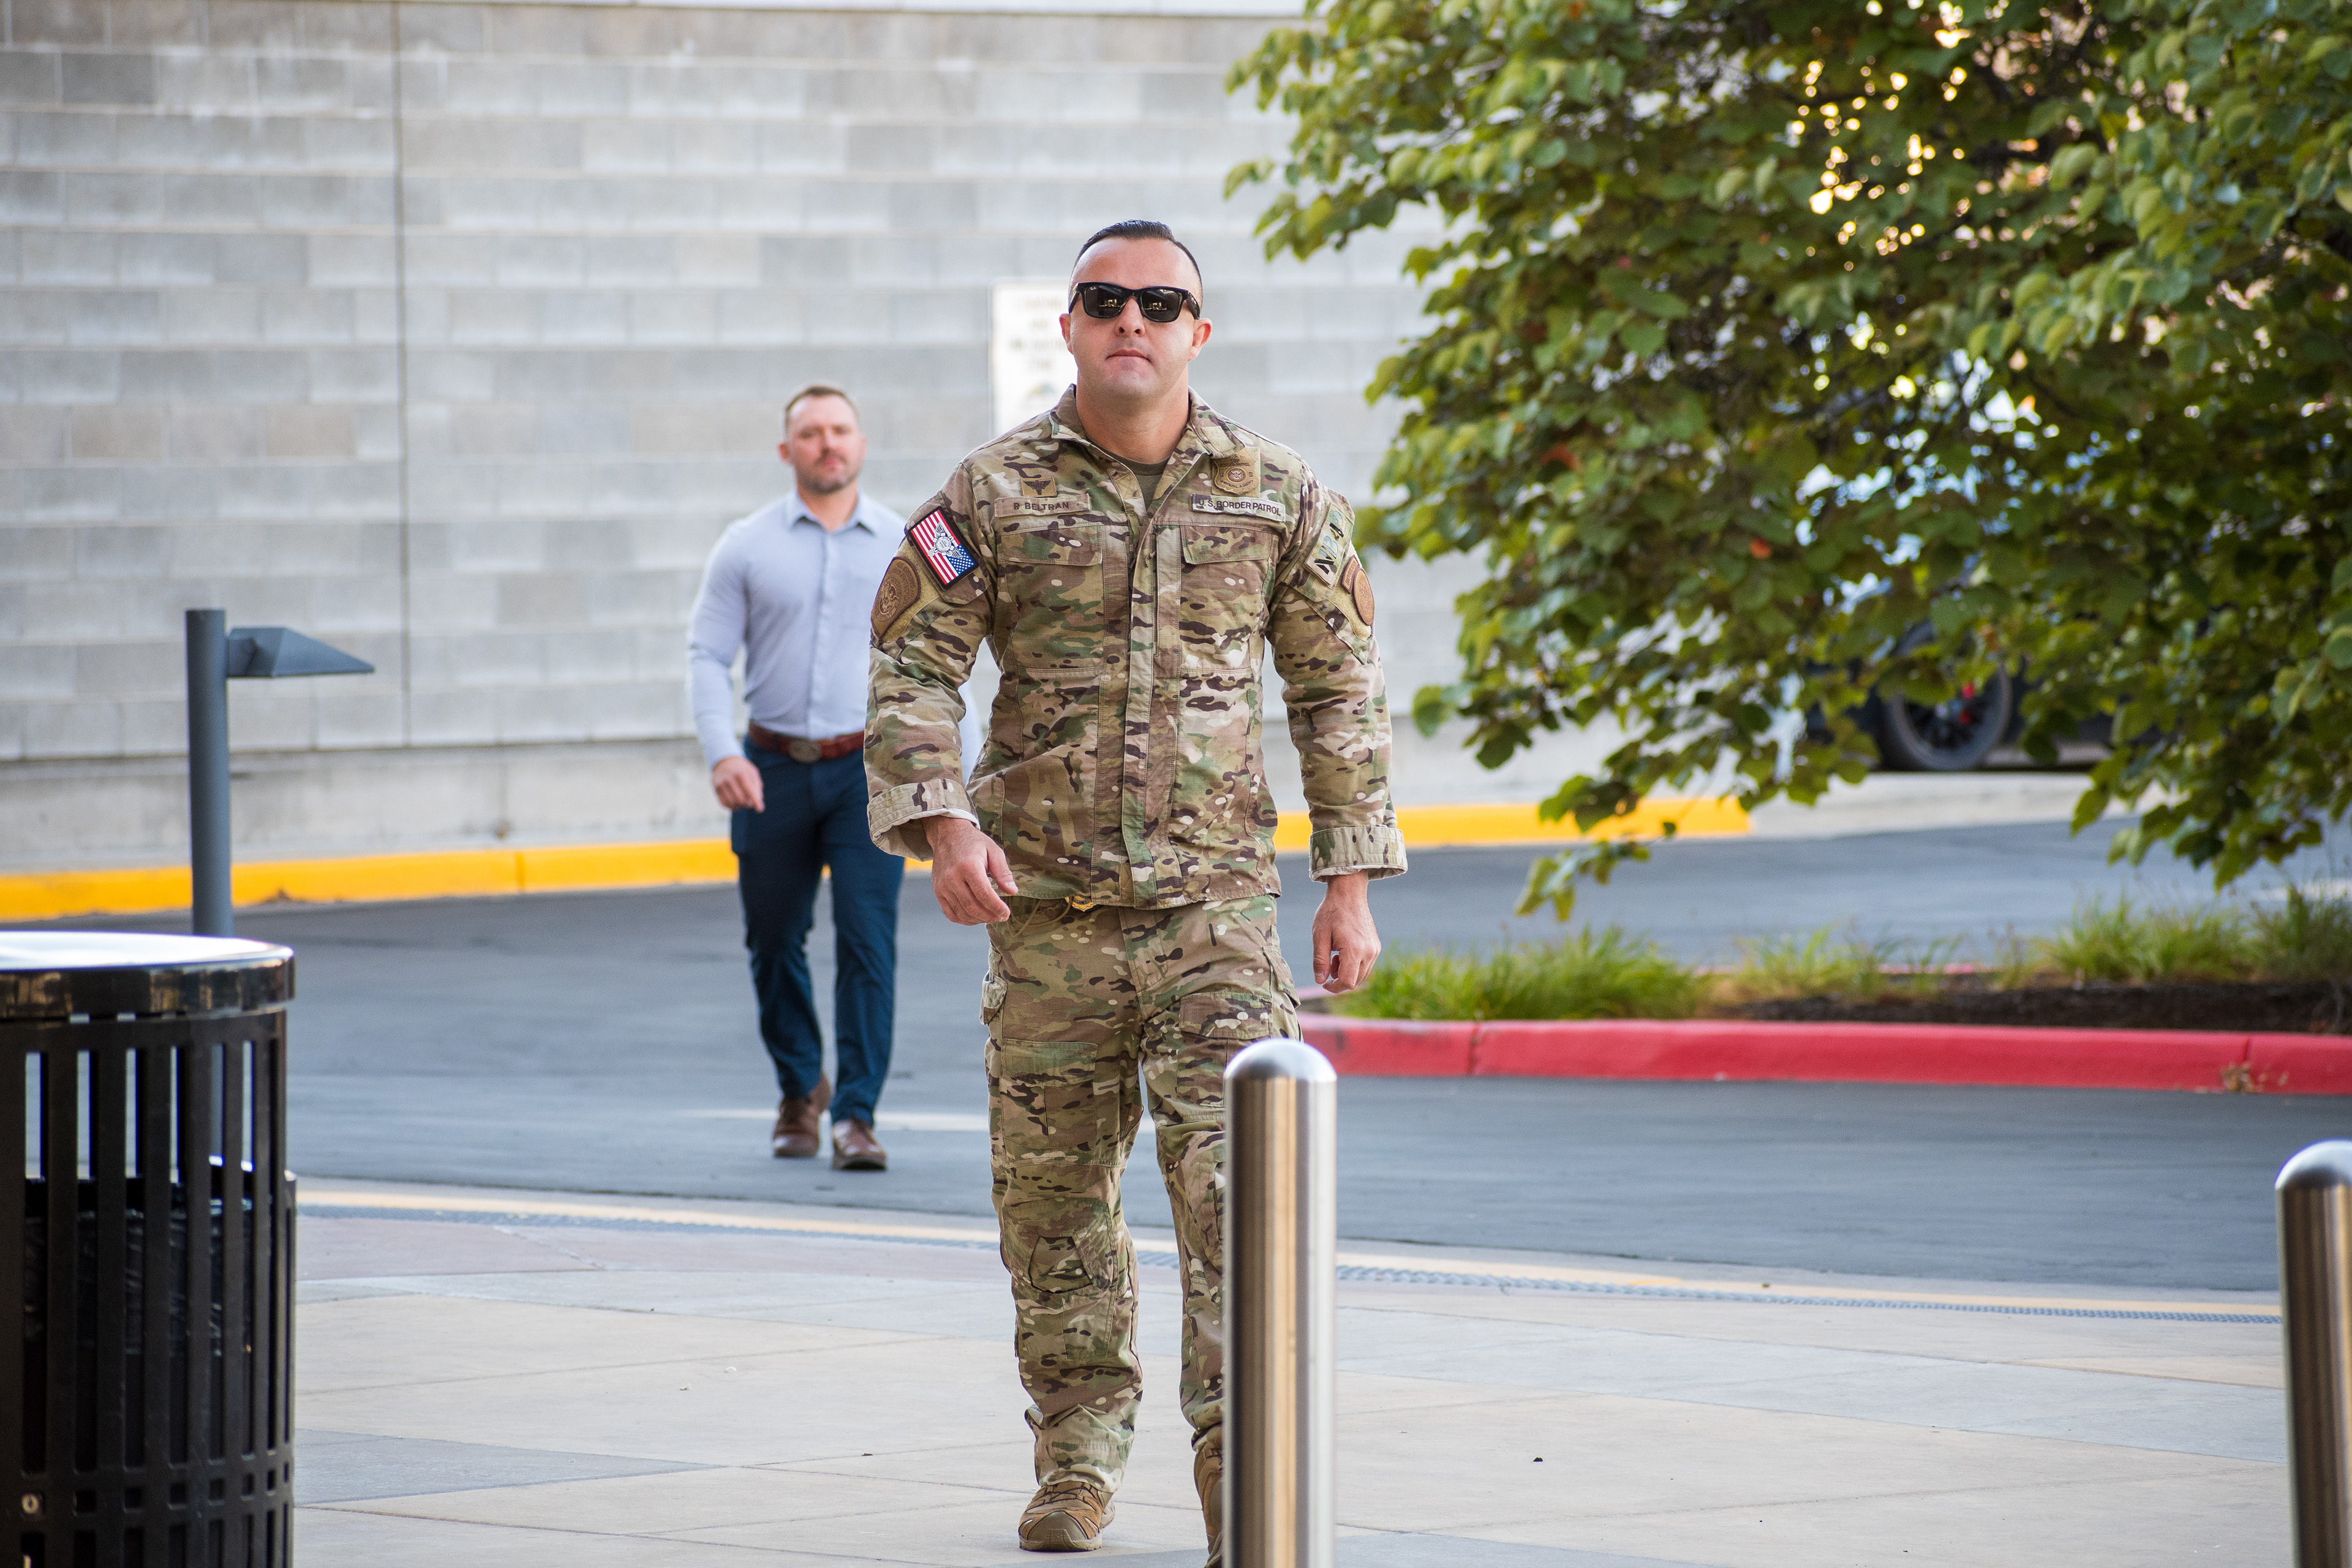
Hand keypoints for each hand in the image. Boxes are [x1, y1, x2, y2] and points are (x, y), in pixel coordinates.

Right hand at [712, 756, 763, 811]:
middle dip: (748, 804)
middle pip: (742, 800)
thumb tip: (759, 805)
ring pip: (733, 804)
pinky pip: (724, 804)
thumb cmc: (742, 769)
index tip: (760, 810)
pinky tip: (736, 804)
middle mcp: (729, 779)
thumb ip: (757, 788)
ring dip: (740, 807)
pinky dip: (732, 807)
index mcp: (741, 773)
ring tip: (744, 803)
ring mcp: (721, 784)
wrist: (725, 761)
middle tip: (750, 803)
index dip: (756, 802)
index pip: (750, 791)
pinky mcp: (716, 789)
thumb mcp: (752, 773)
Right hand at [925, 816, 1016, 924]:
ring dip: (978, 920)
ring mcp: (943, 886)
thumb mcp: (993, 850)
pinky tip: (975, 917)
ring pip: (961, 912)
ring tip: (990, 917)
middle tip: (1001, 917)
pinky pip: (950, 913)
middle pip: (972, 906)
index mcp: (969, 866)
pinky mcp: (938, 891)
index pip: (984, 894)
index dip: (997, 907)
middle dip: (989, 916)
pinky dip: (964, 920)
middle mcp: (952, 877)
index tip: (1006, 913)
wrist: (948, 835)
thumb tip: (1012, 891)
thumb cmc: (973, 843)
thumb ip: (1003, 872)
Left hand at [1311, 873, 1380, 992]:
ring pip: (1362, 975)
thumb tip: (1320, 981)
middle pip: (1356, 981)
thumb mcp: (1319, 936)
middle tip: (1327, 965)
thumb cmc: (1331, 912)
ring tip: (1335, 956)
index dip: (1334, 987)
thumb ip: (1320, 961)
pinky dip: (1354, 966)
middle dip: (1340, 979)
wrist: (1349, 893)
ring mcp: (1375, 949)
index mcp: (1354, 949)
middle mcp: (1369, 951)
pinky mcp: (1376, 946)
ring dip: (1347, 973)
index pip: (1347, 982)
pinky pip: (1366, 965)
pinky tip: (1343, 952)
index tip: (1324, 982)